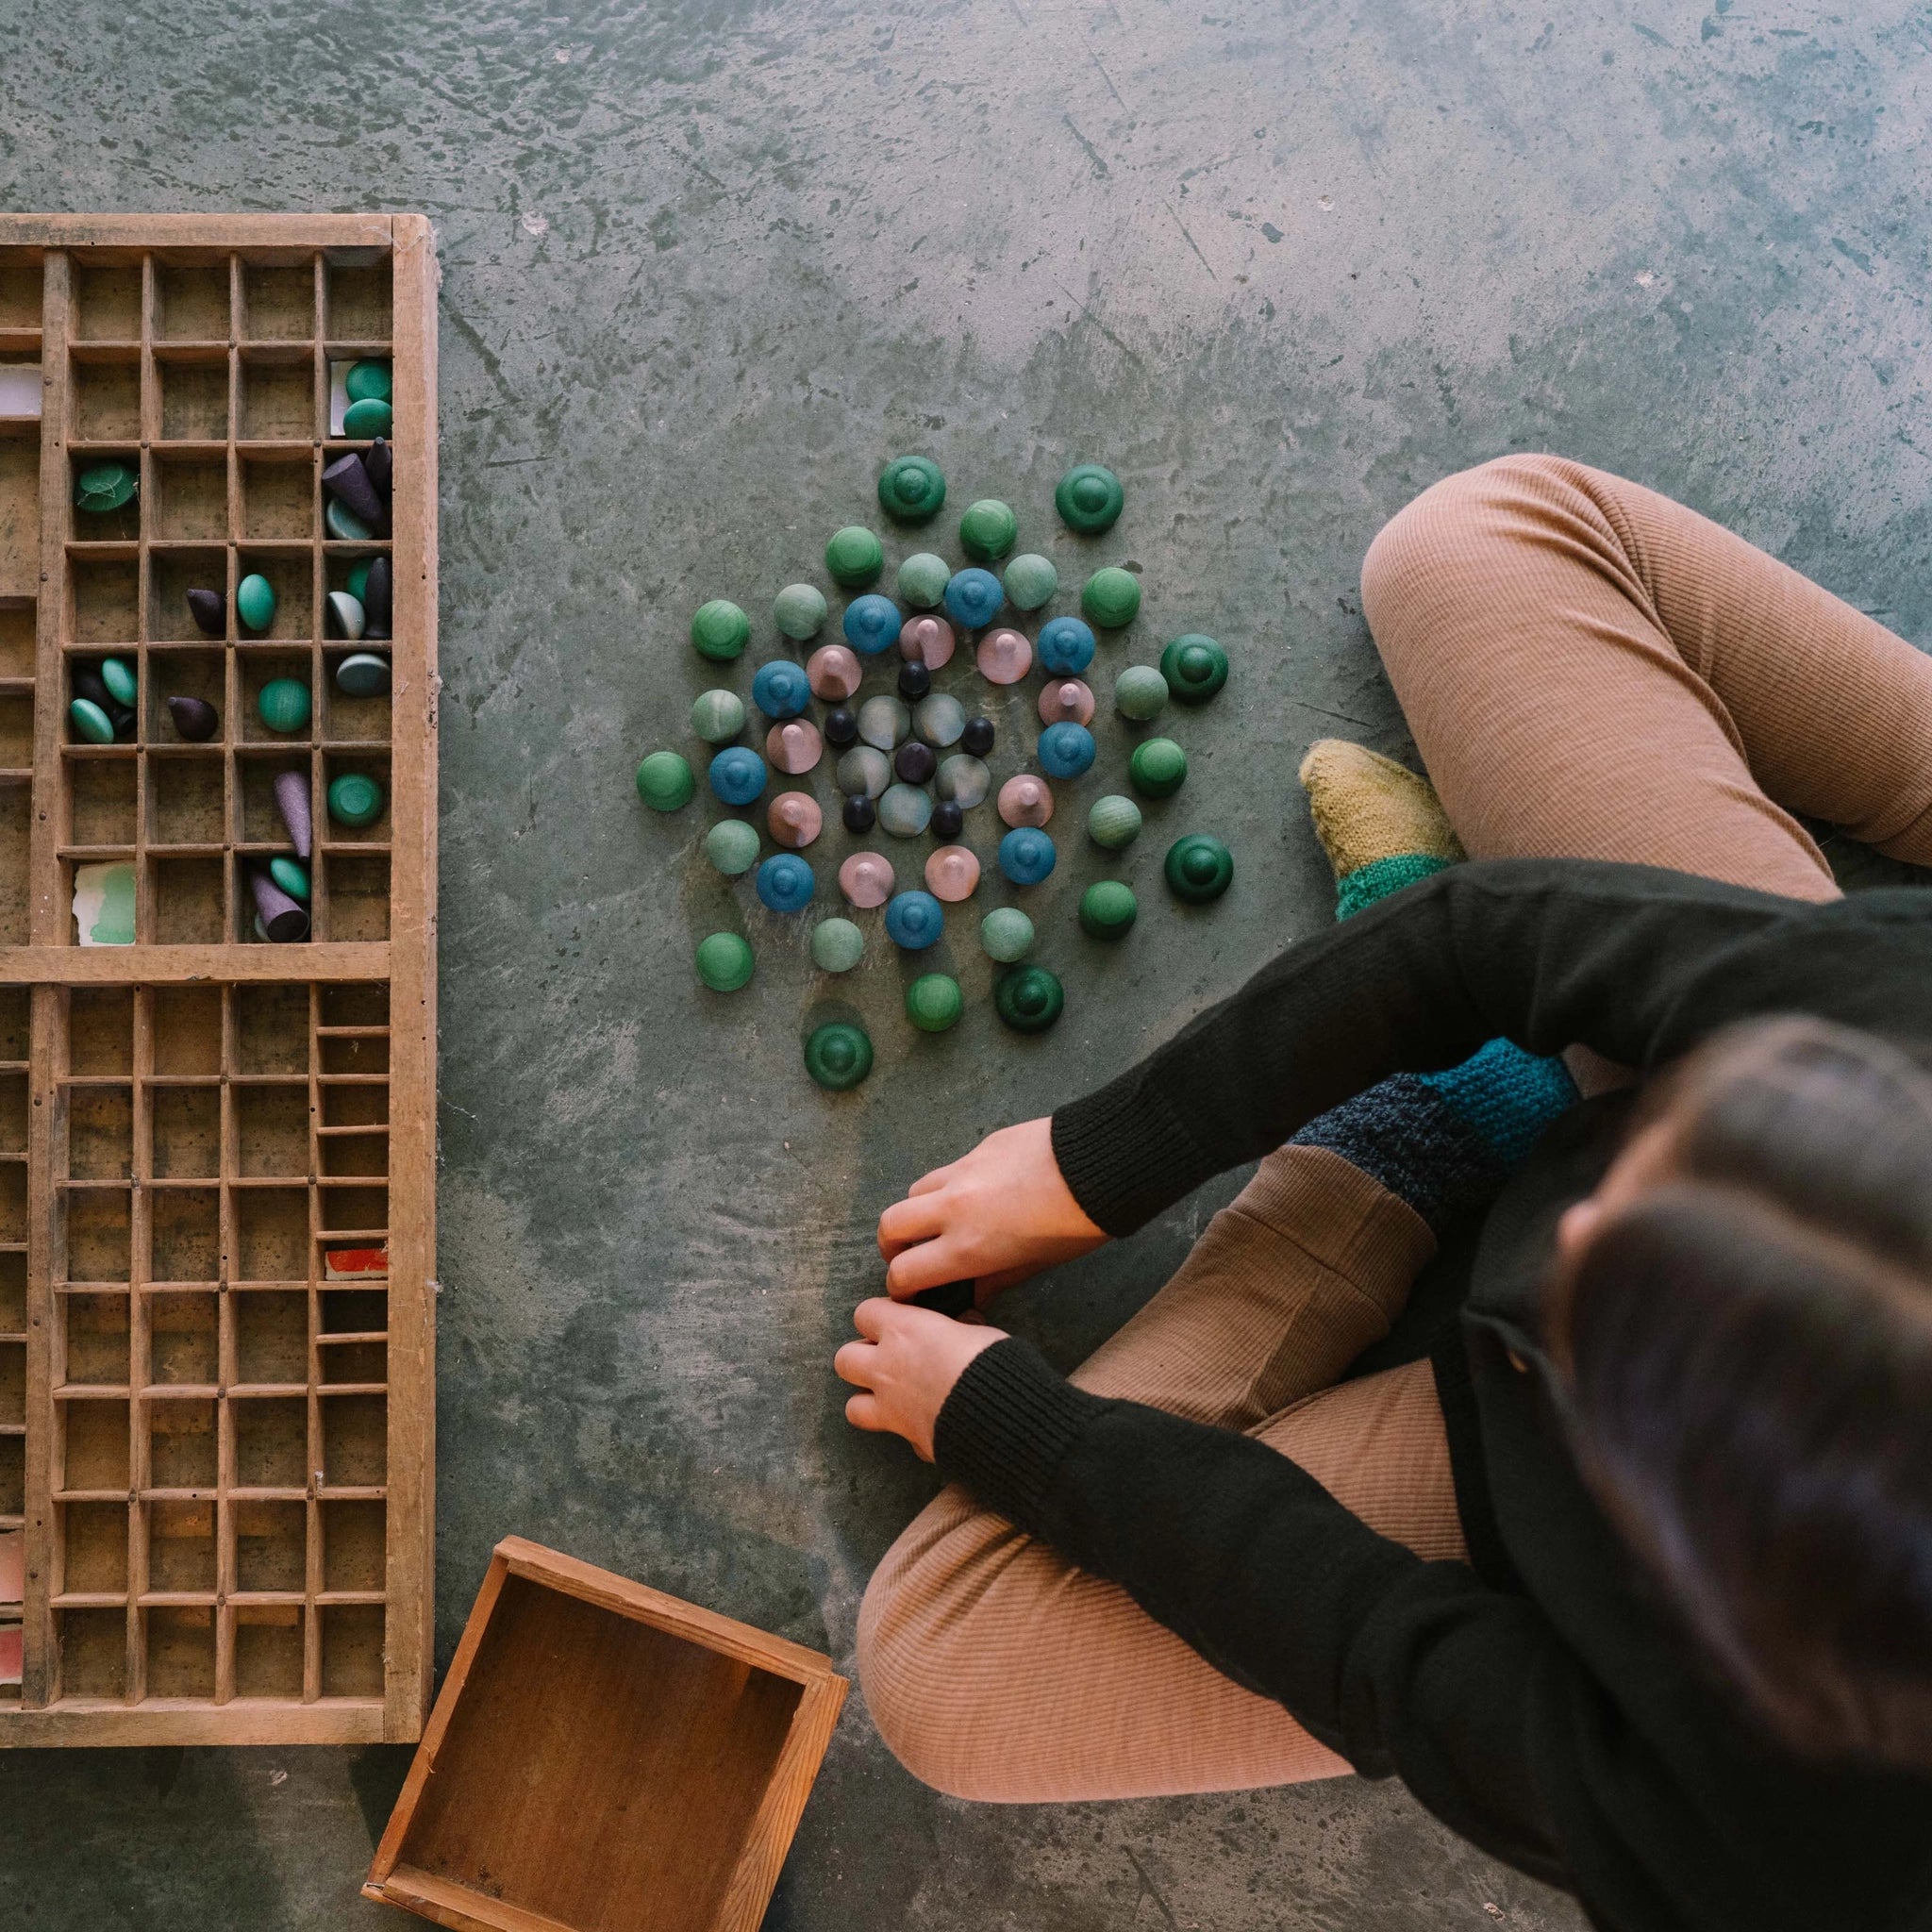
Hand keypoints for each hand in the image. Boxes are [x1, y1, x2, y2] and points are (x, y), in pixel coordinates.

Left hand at [835, 1298, 1007, 1460]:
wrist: (998, 1412)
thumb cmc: (991, 1362)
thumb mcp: (978, 1330)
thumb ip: (959, 1328)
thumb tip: (964, 1325)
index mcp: (903, 1330)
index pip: (865, 1313)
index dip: (878, 1316)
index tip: (897, 1321)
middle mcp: (887, 1367)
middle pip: (844, 1359)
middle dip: (860, 1359)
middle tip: (887, 1360)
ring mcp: (891, 1406)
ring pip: (852, 1405)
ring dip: (868, 1401)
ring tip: (891, 1397)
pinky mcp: (906, 1437)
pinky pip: (892, 1436)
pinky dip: (902, 1433)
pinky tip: (920, 1426)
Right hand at [876, 1117, 1107, 1305]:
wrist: (1098, 1167)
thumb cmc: (1075, 1226)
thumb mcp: (1035, 1264)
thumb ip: (995, 1280)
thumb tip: (974, 1294)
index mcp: (966, 1248)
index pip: (904, 1273)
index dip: (899, 1288)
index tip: (909, 1291)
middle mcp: (952, 1209)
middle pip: (890, 1225)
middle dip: (892, 1245)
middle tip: (909, 1255)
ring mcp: (962, 1172)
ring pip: (914, 1191)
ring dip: (918, 1210)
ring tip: (940, 1222)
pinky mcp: (979, 1147)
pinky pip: (948, 1169)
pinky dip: (947, 1187)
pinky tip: (975, 1194)